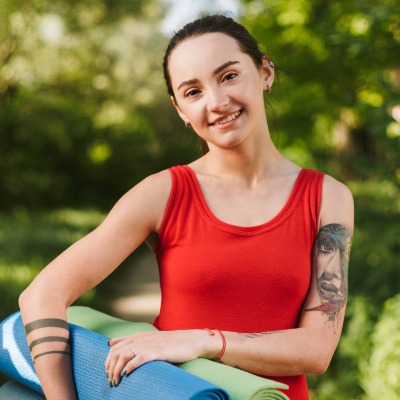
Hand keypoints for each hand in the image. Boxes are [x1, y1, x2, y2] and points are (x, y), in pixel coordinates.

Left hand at [104, 329, 220, 386]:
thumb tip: (110, 343)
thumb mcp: (149, 339)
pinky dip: (130, 367)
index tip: (109, 373)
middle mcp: (141, 338)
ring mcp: (149, 344)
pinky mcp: (157, 351)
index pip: (114, 347)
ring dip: (117, 371)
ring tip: (117, 382)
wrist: (191, 340)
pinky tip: (127, 375)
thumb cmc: (171, 343)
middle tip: (111, 381)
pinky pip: (138, 358)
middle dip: (110, 369)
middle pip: (116, 353)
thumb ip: (131, 341)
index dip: (108, 361)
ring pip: (124, 356)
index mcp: (138, 336)